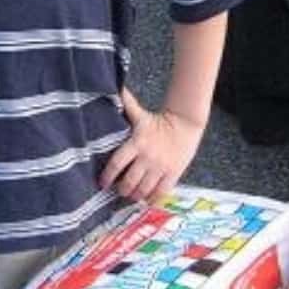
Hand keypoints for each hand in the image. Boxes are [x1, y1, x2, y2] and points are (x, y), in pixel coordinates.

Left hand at [99, 87, 204, 203]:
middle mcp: (148, 157)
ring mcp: (160, 167)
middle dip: (122, 189)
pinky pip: (160, 192)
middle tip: (118, 190)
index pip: (117, 163)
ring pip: (143, 190)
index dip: (108, 175)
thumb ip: (126, 105)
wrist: (186, 125)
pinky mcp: (173, 174)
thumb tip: (114, 89)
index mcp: (137, 143)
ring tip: (130, 195)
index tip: (102, 183)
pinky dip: (151, 199)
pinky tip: (146, 199)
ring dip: (135, 195)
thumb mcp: (141, 114)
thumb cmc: (158, 122)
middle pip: (129, 181)